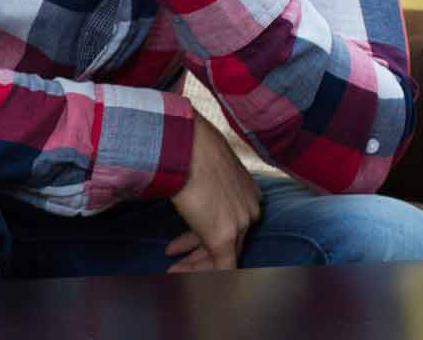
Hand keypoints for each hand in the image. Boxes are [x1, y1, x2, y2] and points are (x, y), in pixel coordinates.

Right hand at [165, 114, 262, 271]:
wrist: (186, 143)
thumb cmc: (190, 144)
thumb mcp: (204, 164)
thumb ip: (201, 179)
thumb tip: (184, 179)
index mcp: (250, 192)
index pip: (233, 223)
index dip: (207, 234)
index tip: (187, 242)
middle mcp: (250, 210)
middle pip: (230, 243)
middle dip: (199, 255)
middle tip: (174, 259)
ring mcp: (239, 225)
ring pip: (223, 256)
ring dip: (194, 266)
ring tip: (171, 268)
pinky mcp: (223, 236)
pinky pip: (222, 267)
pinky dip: (205, 276)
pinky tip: (188, 279)